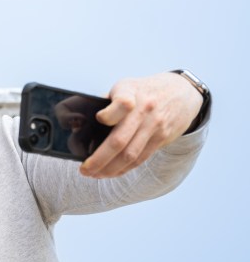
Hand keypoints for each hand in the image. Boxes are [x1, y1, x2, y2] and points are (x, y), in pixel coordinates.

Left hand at [80, 72, 203, 177]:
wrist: (182, 92)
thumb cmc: (143, 91)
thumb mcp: (125, 86)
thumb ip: (106, 102)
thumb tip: (79, 122)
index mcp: (130, 93)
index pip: (122, 104)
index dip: (109, 114)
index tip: (99, 119)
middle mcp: (144, 110)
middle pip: (119, 140)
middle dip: (99, 159)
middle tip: (84, 170)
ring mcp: (154, 126)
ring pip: (130, 155)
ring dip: (110, 169)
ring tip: (94, 175)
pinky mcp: (162, 138)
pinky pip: (141, 158)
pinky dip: (124, 168)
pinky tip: (111, 173)